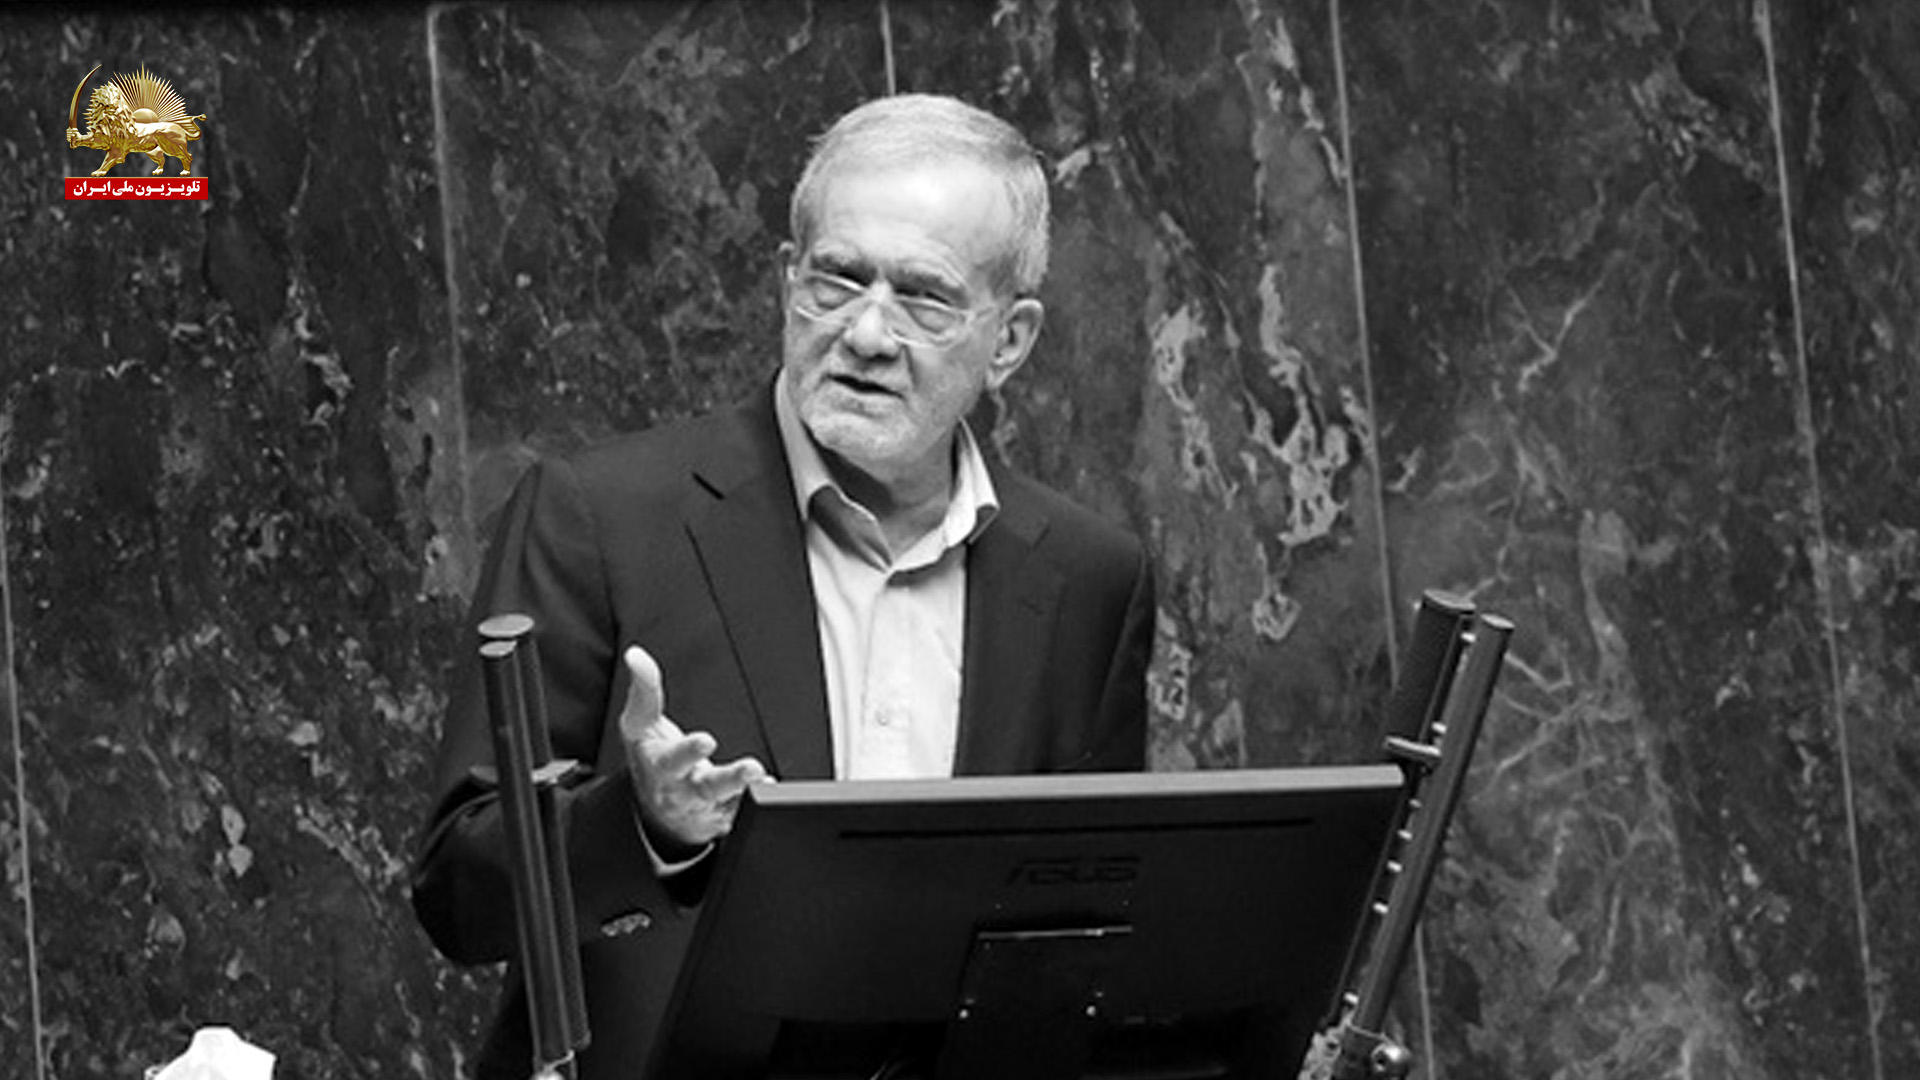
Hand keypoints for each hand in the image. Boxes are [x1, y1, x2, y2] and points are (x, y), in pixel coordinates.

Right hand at [618, 645, 769, 849]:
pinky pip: (741, 815)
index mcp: (662, 767)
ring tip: (764, 777)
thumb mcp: (640, 725)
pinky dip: (755, 806)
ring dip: (748, 792)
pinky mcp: (723, 818)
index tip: (706, 741)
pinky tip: (770, 790)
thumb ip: (644, 689)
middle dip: (728, 780)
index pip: (672, 760)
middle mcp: (684, 791)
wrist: (655, 811)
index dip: (688, 752)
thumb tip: (636, 655)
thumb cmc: (651, 759)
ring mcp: (705, 807)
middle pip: (706, 788)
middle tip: (752, 768)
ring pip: (728, 804)